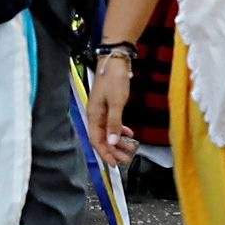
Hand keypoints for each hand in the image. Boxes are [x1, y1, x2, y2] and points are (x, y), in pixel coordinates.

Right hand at [92, 44, 138, 166]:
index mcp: (93, 116)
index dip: (105, 153)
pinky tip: (129, 133)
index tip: (116, 164)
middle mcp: (95, 115)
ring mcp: (101, 111)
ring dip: (118, 141)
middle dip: (114, 150)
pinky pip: (112, 123)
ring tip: (130, 148)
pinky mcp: (108, 106)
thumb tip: (112, 142)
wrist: (114, 60)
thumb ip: (114, 123)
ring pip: (108, 132)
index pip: (97, 141)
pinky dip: (120, 129)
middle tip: (127, 159)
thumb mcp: (116, 102)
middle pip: (102, 138)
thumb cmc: (114, 80)